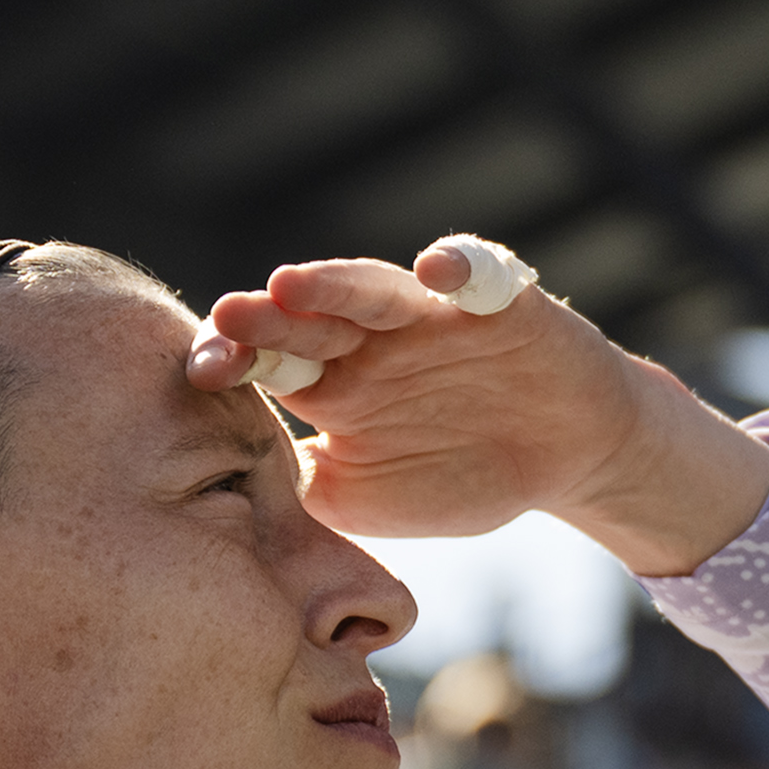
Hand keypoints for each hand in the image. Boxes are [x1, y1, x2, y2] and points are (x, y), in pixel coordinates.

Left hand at [186, 238, 768, 575]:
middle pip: (306, 317)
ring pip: (373, 288)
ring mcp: (429, 315)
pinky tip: (435, 271)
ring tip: (295, 283)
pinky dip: (459, 266)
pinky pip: (477, 272)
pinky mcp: (497, 300)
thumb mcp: (365, 502)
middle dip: (269, 315)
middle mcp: (369, 339)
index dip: (234, 359)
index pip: (265, 360)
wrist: (565, 460)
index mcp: (329, 382)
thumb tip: (235, 498)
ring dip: (335, 284)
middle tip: (230, 315)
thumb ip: (304, 493)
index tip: (203, 372)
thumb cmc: (456, 478)